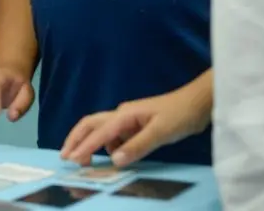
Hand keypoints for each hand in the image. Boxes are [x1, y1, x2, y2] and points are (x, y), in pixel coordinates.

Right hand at [60, 88, 210, 167]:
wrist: (198, 102)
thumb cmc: (180, 114)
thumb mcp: (161, 132)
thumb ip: (137, 146)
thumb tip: (114, 160)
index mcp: (124, 115)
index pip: (99, 133)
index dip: (84, 147)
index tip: (72, 160)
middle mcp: (122, 114)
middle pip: (90, 124)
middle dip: (76, 139)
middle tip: (66, 156)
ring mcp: (128, 119)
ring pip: (101, 130)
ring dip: (90, 143)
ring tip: (84, 160)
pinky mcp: (136, 124)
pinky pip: (115, 135)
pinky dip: (108, 145)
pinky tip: (113, 156)